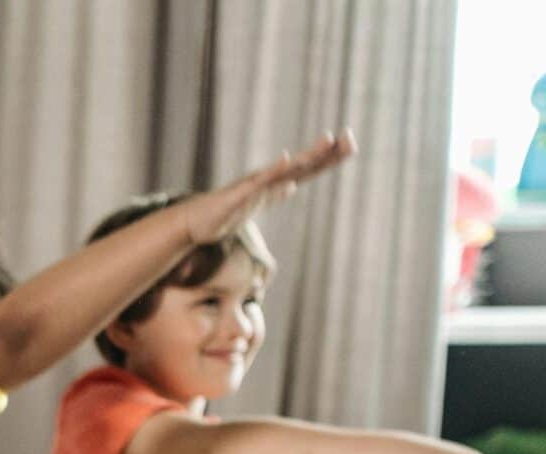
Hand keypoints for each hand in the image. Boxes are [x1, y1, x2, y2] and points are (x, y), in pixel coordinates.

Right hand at [178, 131, 356, 242]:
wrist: (193, 224)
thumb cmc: (223, 215)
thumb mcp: (256, 205)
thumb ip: (274, 193)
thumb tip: (292, 186)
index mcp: (274, 184)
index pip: (309, 169)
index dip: (330, 158)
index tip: (352, 145)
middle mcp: (267, 179)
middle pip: (304, 164)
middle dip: (328, 152)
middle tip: (352, 137)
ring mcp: (253, 185)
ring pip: (286, 168)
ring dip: (307, 155)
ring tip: (328, 140)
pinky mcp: (238, 194)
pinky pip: (258, 181)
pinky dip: (273, 169)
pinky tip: (286, 158)